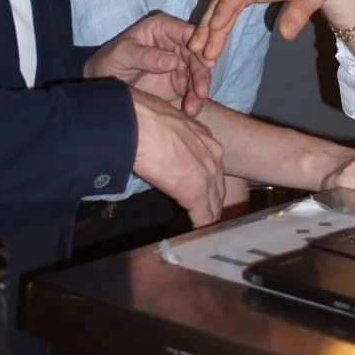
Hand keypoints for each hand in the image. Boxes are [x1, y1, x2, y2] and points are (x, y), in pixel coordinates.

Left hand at [83, 12, 211, 114]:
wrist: (104, 84)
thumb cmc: (110, 60)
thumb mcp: (123, 55)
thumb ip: (146, 56)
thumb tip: (173, 60)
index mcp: (163, 27)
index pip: (188, 32)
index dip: (201, 45)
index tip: (207, 62)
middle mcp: (175, 42)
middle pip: (198, 54)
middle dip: (202, 73)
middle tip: (201, 92)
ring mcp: (179, 62)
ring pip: (199, 73)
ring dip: (200, 90)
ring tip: (193, 107)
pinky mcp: (179, 81)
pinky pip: (193, 89)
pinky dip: (194, 100)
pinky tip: (190, 110)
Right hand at [130, 91, 225, 226]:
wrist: (136, 123)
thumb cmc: (142, 118)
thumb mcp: (167, 126)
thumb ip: (174, 143)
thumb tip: (163, 153)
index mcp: (205, 138)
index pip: (212, 169)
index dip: (205, 184)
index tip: (198, 195)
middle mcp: (213, 154)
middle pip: (218, 188)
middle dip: (210, 202)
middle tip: (201, 216)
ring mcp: (207, 173)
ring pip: (214, 204)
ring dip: (206, 215)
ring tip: (199, 228)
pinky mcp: (196, 192)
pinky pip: (204, 217)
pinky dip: (200, 228)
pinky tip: (195, 235)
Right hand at [191, 0, 354, 63]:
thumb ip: (299, 12)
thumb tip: (286, 35)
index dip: (226, 6)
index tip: (215, 26)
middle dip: (210, 22)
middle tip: (199, 48)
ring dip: (209, 24)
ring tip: (197, 49)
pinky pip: (229, 2)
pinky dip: (219, 20)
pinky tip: (210, 38)